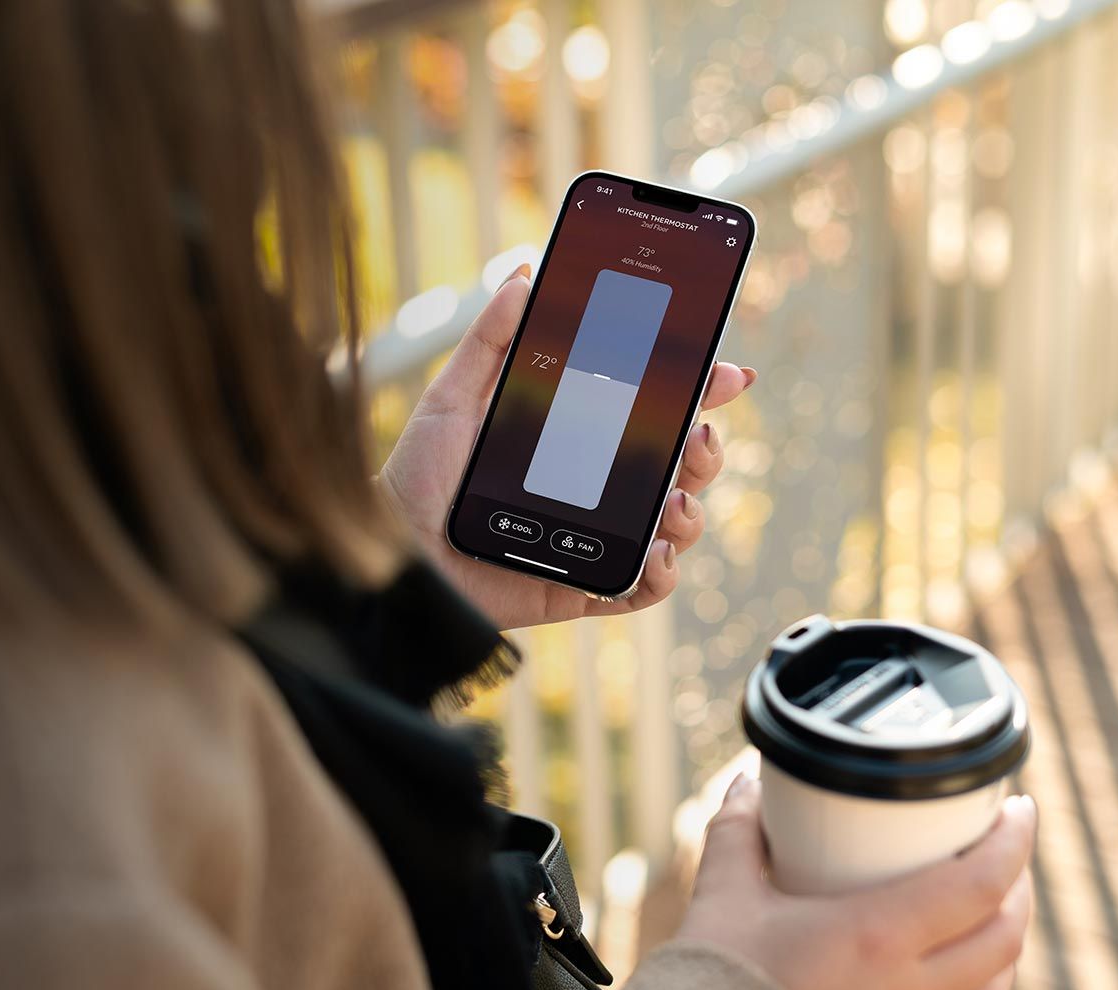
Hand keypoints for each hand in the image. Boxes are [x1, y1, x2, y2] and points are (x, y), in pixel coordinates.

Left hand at [379, 265, 756, 630]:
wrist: (394, 549)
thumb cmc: (418, 477)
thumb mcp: (452, 398)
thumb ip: (490, 339)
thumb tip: (523, 275)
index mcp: (575, 435)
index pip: (651, 408)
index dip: (696, 389)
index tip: (723, 371)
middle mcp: (594, 485)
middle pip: (677, 464)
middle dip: (706, 447)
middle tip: (699, 432)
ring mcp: (594, 536)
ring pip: (674, 523)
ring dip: (693, 508)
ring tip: (676, 498)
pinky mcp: (582, 585)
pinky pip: (641, 586)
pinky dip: (663, 573)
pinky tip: (656, 552)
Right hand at [678, 777, 1037, 989]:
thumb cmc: (717, 976)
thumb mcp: (724, 889)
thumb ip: (739, 830)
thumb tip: (747, 786)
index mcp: (876, 935)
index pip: (980, 884)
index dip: (1013, 842)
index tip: (1020, 810)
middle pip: (1003, 937)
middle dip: (1018, 889)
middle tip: (1004, 855)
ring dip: (1006, 949)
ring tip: (993, 917)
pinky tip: (957, 984)